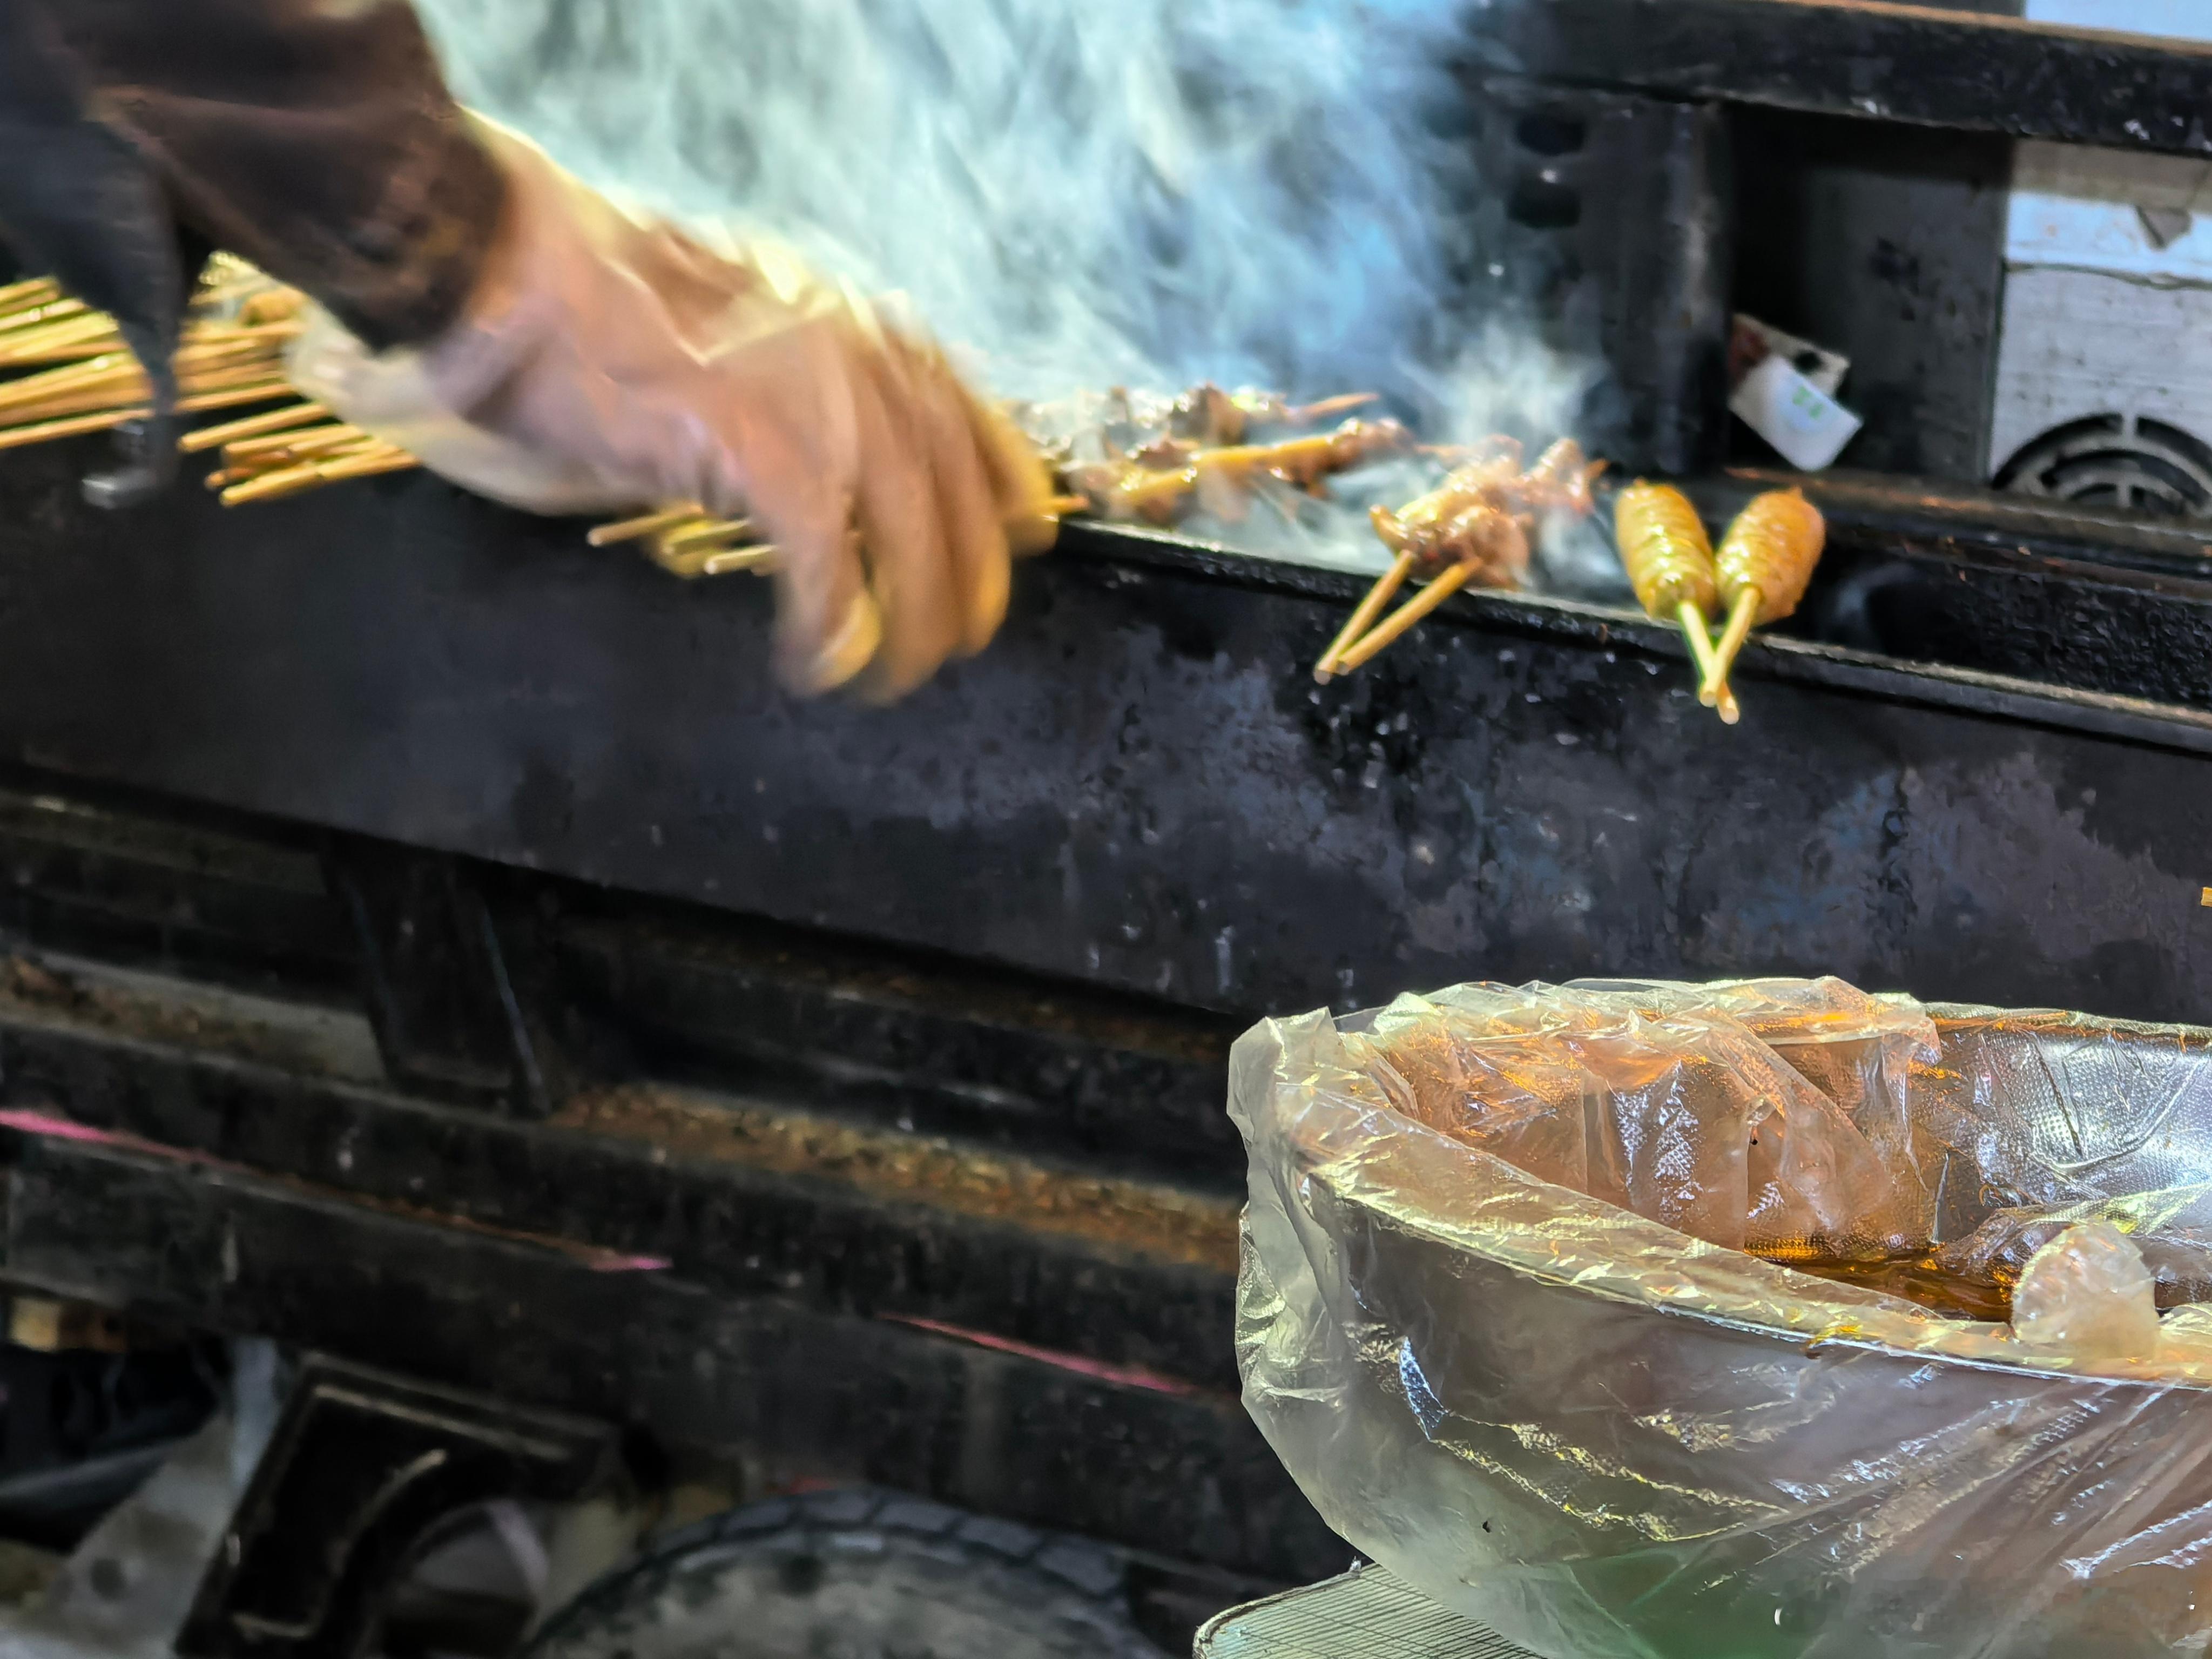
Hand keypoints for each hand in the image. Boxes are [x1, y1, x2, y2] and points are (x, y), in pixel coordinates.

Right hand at [296, 118, 1059, 696]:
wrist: (526, 270)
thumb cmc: (614, 298)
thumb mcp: (748, 320)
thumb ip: (805, 378)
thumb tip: (826, 453)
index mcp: (865, 324)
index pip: (970, 417)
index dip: (1006, 489)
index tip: (1027, 538)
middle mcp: (865, 359)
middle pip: (952, 494)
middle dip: (967, 581)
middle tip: (961, 642)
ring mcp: (821, 405)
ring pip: (910, 540)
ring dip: (911, 623)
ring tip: (893, 679)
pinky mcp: (763, 453)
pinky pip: (826, 566)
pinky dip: (828, 626)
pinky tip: (812, 663)